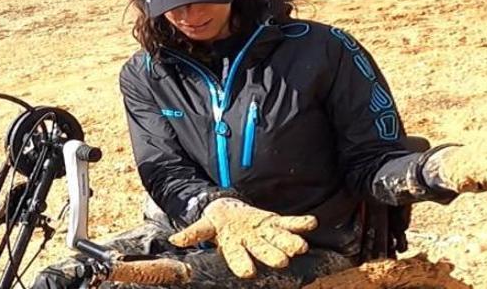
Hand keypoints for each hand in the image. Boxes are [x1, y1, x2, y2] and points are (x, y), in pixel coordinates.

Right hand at [168, 198, 316, 277]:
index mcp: (234, 247)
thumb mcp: (204, 226)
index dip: (242, 264)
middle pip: (263, 251)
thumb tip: (175, 240)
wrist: (230, 215)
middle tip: (282, 261)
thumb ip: (193, 233)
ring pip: (279, 239)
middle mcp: (253, 243)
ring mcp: (267, 234)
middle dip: (272, 256)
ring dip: (290, 242)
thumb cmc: (217, 224)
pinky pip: (290, 223)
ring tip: (300, 246)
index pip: (237, 258)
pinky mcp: (275, 223)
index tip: (247, 272)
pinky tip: (311, 222)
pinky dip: (300, 223)